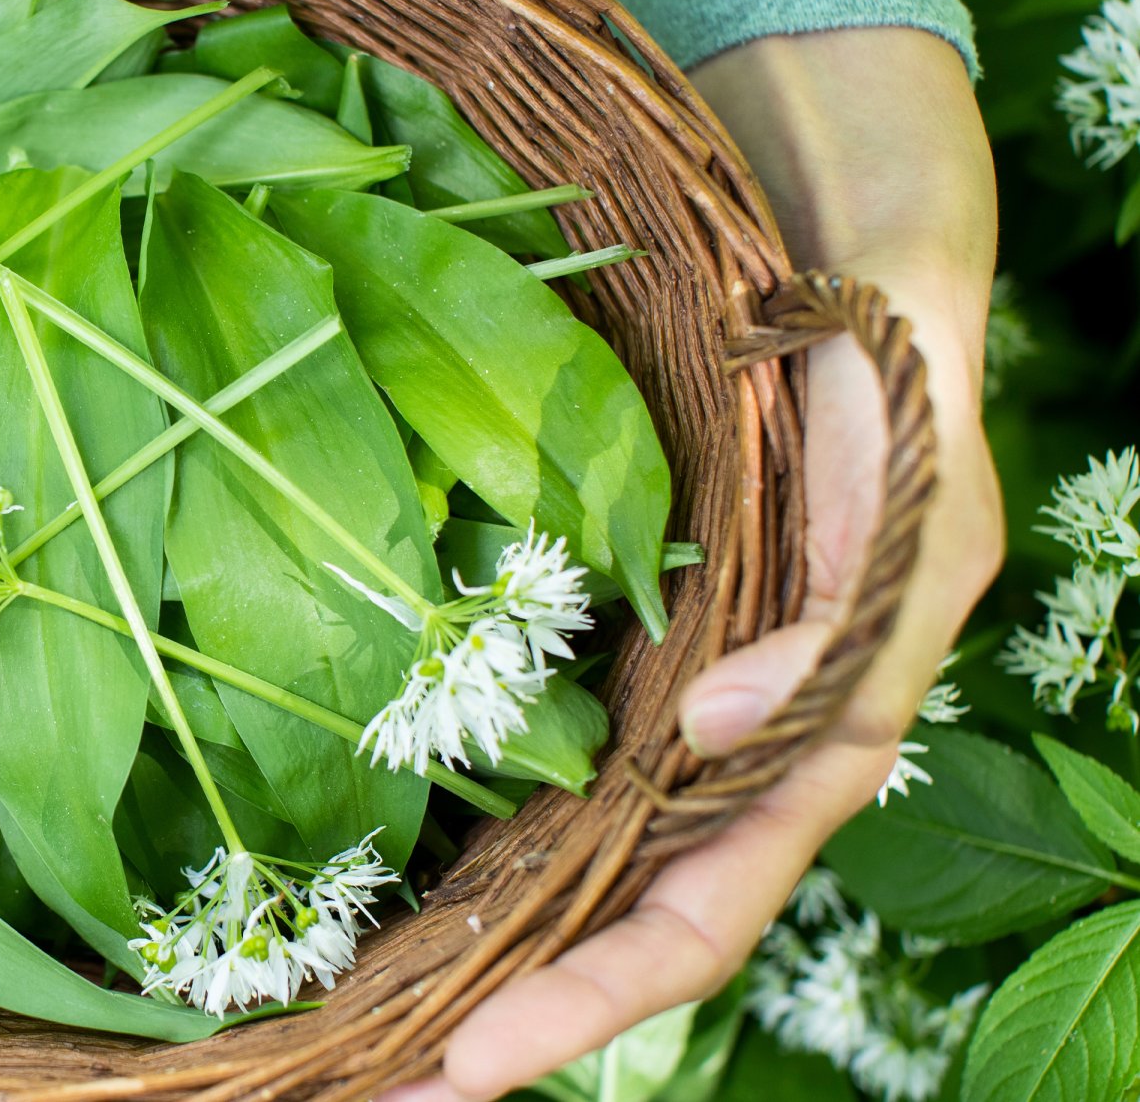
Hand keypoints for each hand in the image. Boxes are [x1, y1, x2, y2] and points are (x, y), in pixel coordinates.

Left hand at [386, 28, 1001, 1099]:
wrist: (828, 238)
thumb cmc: (881, 347)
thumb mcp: (903, 459)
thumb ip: (846, 601)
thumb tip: (725, 731)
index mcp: (824, 727)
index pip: (707, 910)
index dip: (597, 1001)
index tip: (468, 1065)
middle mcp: (735, 739)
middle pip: (621, 921)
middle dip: (512, 1016)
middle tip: (370, 1085)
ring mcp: (668, 695)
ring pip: (573, 860)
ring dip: (475, 947)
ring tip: (351, 1020)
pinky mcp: (612, 635)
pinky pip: (539, 757)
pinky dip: (472, 830)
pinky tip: (384, 869)